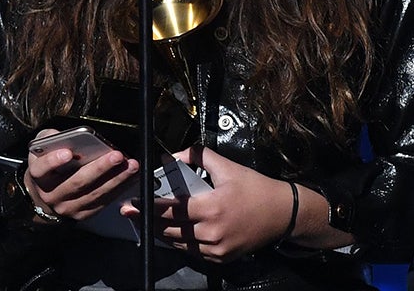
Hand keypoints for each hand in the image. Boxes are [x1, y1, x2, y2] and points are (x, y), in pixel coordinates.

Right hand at [25, 128, 139, 222]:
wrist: (44, 196)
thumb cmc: (49, 167)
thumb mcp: (42, 150)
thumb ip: (49, 139)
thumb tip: (64, 135)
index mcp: (39, 176)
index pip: (42, 169)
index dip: (53, 161)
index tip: (68, 153)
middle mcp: (52, 194)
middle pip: (76, 182)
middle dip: (100, 168)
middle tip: (117, 155)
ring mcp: (68, 207)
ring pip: (94, 193)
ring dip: (116, 179)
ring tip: (131, 165)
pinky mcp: (83, 213)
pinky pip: (103, 201)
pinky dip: (119, 188)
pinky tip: (131, 176)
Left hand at [122, 146, 294, 262]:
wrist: (282, 214)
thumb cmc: (255, 188)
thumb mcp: (228, 167)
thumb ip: (200, 156)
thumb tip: (174, 155)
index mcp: (212, 207)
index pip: (171, 209)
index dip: (149, 207)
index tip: (133, 203)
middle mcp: (212, 232)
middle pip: (169, 229)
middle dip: (147, 221)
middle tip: (131, 213)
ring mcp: (216, 249)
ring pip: (179, 243)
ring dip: (161, 233)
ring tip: (146, 222)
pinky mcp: (221, 258)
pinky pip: (192, 252)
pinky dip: (180, 242)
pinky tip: (171, 232)